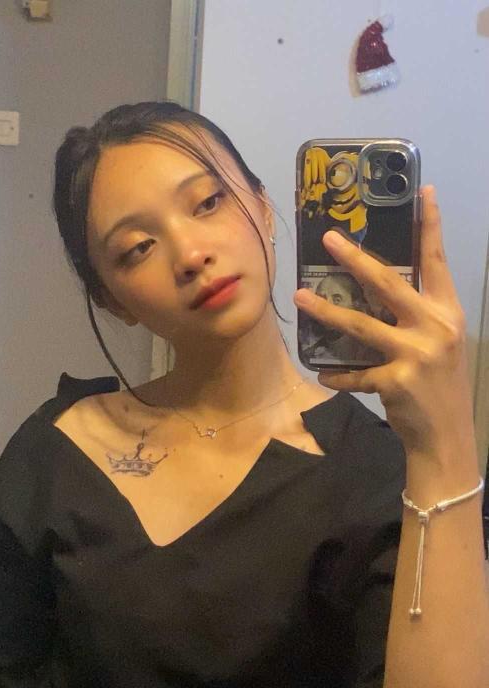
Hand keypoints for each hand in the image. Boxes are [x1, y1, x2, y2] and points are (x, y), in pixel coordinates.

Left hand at [293, 186, 474, 469]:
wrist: (447, 435)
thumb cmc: (440, 384)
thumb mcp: (438, 343)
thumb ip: (415, 316)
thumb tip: (375, 290)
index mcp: (446, 312)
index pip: (436, 262)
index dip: (430, 226)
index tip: (423, 191)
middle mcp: (435, 327)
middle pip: (389, 284)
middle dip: (356, 259)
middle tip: (328, 238)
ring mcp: (416, 354)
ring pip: (361, 324)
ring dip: (326, 310)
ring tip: (300, 297)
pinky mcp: (396, 381)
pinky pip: (355, 373)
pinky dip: (338, 374)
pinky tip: (323, 373)